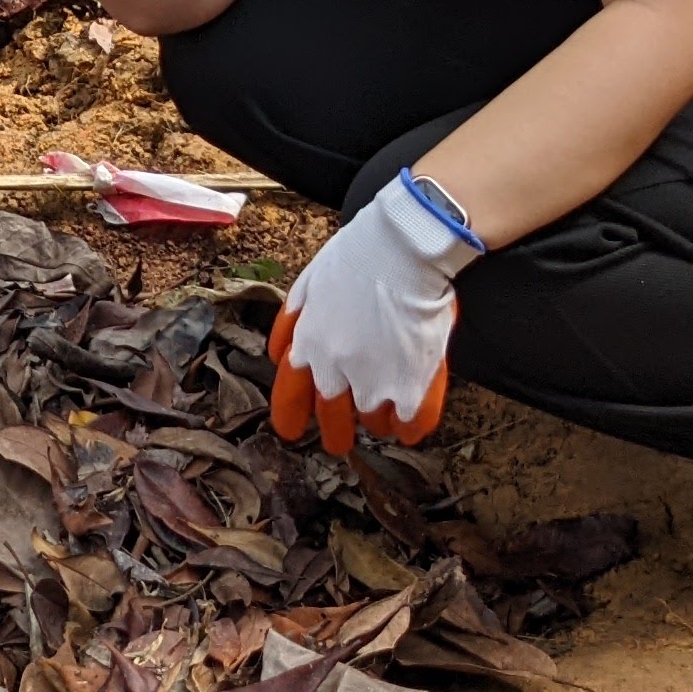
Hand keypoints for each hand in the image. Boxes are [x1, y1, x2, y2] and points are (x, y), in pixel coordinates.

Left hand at [265, 171, 472, 456]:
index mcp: (308, 345)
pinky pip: (411, 423)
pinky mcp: (412, 387)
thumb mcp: (308, 284)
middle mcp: (335, 371)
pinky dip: (411, 426)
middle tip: (340, 442)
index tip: (290, 431)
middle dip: (336, 434)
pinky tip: (412, 424)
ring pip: (374, 422)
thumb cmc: (360, 256)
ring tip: (386, 411)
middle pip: (333, 420)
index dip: (290, 417)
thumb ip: (292, 324)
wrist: (405, 249)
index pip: (290, 395)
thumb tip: (280, 355)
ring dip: (378, 419)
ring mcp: (374, 383)